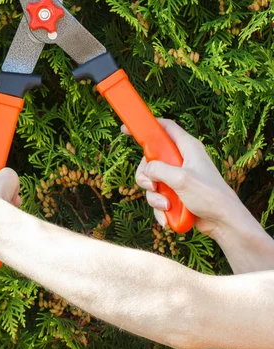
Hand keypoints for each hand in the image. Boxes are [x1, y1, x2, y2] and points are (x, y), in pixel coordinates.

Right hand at [123, 118, 242, 237]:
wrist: (223, 222)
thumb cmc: (210, 196)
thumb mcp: (181, 179)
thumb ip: (159, 170)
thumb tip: (147, 171)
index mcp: (187, 147)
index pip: (164, 127)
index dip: (146, 126)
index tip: (126, 130)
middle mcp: (181, 160)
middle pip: (150, 159)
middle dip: (146, 175)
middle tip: (151, 185)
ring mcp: (178, 177)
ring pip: (152, 181)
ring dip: (154, 196)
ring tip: (166, 206)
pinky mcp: (177, 193)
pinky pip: (158, 197)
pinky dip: (160, 208)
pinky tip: (167, 218)